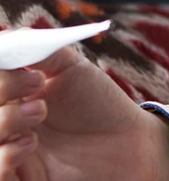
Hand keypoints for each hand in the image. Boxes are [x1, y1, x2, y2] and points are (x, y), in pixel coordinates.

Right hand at [0, 47, 168, 180]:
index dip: (0, 77)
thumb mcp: (70, 67)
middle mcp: (4, 125)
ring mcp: (9, 155)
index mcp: (8, 97)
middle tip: (36, 85)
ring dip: (3, 121)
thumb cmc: (100, 103)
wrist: (130, 139)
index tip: (29, 69)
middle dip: (1, 90)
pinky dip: (3, 157)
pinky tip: (29, 144)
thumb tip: (7, 37)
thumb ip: (36, 51)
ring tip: (40, 112)